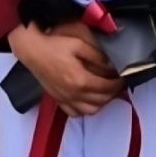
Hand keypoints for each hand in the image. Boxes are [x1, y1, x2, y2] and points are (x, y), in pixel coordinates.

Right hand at [8, 21, 122, 117]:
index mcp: (81, 80)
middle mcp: (73, 94)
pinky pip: (74, 113)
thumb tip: (111, 65)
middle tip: (118, 83)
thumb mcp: (79, 44)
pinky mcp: (57, 99)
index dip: (119, 83)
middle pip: (101, 101)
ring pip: (90, 110)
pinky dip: (84, 110)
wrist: (32, 49)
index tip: (124, 77)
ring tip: (105, 91)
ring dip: (101, 103)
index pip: (107, 88)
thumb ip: (98, 56)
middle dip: (113, 93)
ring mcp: (65, 98)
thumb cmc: (54, 44)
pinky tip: (87, 100)